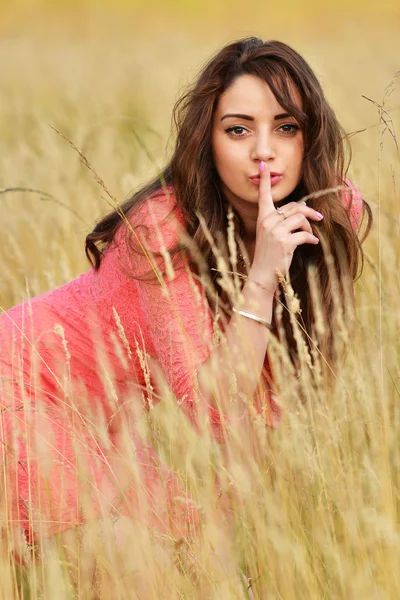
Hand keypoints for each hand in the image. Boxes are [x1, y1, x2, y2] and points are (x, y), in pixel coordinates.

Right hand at [250, 161, 322, 291]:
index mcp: (262, 217)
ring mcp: (275, 231)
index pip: (263, 195)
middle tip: (318, 218)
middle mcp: (267, 221)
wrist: (262, 275)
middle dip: (308, 212)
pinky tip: (313, 243)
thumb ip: (282, 221)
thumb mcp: (271, 235)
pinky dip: (312, 238)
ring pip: (300, 218)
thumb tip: (304, 211)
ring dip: (309, 226)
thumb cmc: (269, 255)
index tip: (263, 165)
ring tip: (310, 235)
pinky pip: (305, 234)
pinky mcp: (285, 242)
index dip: (263, 180)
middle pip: (294, 206)